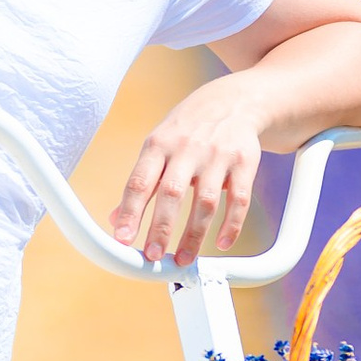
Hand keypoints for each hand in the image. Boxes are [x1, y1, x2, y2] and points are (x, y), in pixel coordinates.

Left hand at [110, 78, 265, 265]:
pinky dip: (231, 225)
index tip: (122, 240)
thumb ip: (141, 183)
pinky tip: (222, 243)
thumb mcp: (158, 146)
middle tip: (153, 257)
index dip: (129, 212)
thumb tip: (114, 221)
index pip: (140, 181)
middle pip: (172, 193)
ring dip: (194, 234)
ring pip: (206, 201)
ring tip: (184, 259)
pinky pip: (239, 199)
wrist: (233, 101)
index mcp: (158, 145)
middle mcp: (187, 148)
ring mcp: (218, 155)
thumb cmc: (187, 130)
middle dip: (161, 227)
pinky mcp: (245, 162)